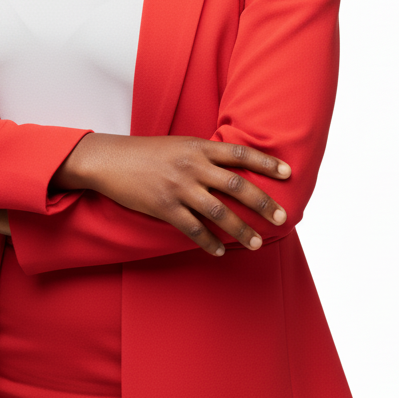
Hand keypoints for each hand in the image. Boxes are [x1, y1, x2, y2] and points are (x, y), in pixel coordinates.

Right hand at [53, 134, 290, 256]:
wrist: (110, 160)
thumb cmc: (147, 153)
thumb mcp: (179, 145)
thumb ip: (205, 155)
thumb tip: (233, 169)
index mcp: (198, 147)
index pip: (239, 153)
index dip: (266, 162)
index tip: (288, 173)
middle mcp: (192, 166)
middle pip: (236, 185)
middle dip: (262, 203)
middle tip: (281, 217)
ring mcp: (179, 187)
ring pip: (219, 212)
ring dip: (240, 230)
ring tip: (256, 243)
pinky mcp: (164, 207)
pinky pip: (193, 229)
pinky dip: (208, 243)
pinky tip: (219, 252)